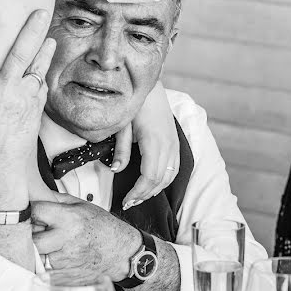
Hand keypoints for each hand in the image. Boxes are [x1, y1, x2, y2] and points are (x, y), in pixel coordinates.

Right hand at [0, 7, 55, 203]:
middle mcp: (6, 90)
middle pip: (21, 52)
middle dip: (32, 30)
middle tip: (41, 12)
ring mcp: (24, 98)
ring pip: (38, 67)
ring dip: (45, 50)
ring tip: (50, 37)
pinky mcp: (36, 108)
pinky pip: (41, 85)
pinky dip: (41, 74)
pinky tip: (43, 67)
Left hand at [31, 193, 140, 284]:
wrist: (120, 252)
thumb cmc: (104, 228)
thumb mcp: (83, 205)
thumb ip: (57, 199)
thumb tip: (37, 194)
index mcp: (69, 219)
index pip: (35, 211)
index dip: (30, 211)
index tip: (31, 213)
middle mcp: (65, 240)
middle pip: (30, 238)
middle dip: (28, 233)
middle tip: (33, 230)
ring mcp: (64, 261)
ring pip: (34, 256)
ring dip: (34, 250)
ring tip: (43, 244)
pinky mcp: (63, 276)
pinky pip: (41, 272)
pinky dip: (41, 265)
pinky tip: (49, 258)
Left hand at [122, 81, 179, 208]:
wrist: (152, 86)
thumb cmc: (135, 103)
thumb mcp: (123, 125)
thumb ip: (121, 149)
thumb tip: (115, 169)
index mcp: (154, 141)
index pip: (149, 176)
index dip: (138, 192)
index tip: (125, 200)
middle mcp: (168, 145)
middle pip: (160, 180)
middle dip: (144, 195)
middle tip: (128, 203)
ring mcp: (174, 144)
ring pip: (169, 176)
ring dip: (154, 190)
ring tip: (138, 197)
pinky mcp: (175, 142)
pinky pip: (174, 168)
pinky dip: (164, 180)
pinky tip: (152, 184)